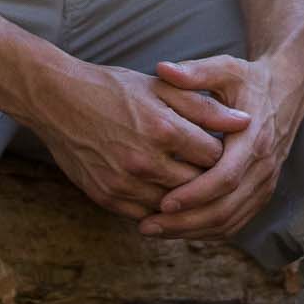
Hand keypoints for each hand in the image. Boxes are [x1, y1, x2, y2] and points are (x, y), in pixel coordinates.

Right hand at [28, 60, 252, 221]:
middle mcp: (145, 161)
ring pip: (173, 205)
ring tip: (190, 182)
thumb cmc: (113, 89)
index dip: (223, 153)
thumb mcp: (161, 88)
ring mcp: (124, 183)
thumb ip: (205, 107)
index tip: (223, 148)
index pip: (214, 156)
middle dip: (209, 179)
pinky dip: (159, 208)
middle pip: (197, 185)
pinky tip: (164, 194)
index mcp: (164, 129)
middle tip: (212, 170)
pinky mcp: (107, 198)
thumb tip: (245, 121)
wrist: (58, 101)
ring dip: (186, 197)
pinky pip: (145, 215)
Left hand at [140, 55, 303, 239]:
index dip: (194, 194)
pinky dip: (207, 231)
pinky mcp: (262, 192)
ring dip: (192, 230)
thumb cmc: (250, 79)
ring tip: (155, 230)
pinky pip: (235, 221)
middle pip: (225, 208)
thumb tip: (161, 68)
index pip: (225, 178)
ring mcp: (265, 183)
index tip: (162, 202)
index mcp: (254, 139)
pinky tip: (178, 228)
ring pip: (229, 221)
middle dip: (185, 222)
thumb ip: (194, 72)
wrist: (287, 89)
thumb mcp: (225, 69)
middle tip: (147, 225)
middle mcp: (263, 167)